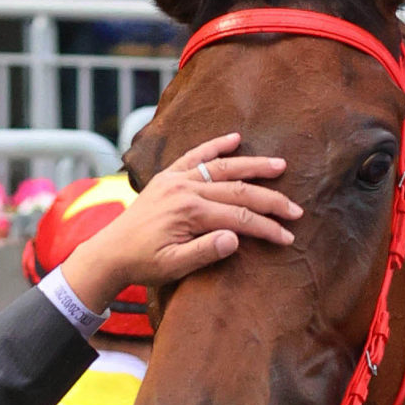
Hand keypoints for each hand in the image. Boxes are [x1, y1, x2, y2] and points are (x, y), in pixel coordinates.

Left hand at [60, 133, 298, 307]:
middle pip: (238, 190)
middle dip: (271, 200)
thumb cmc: (142, 264)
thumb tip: (235, 238)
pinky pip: (194, 156)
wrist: (109, 252)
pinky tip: (234, 138)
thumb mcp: (173, 267)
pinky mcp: (168, 176)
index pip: (239, 217)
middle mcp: (184, 189)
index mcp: (188, 212)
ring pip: (222, 168)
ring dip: (253, 165)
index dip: (266, 227)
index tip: (288, 237)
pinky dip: (214, 145)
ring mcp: (176, 179)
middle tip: (296, 209)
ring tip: (280, 165)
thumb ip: (204, 252)